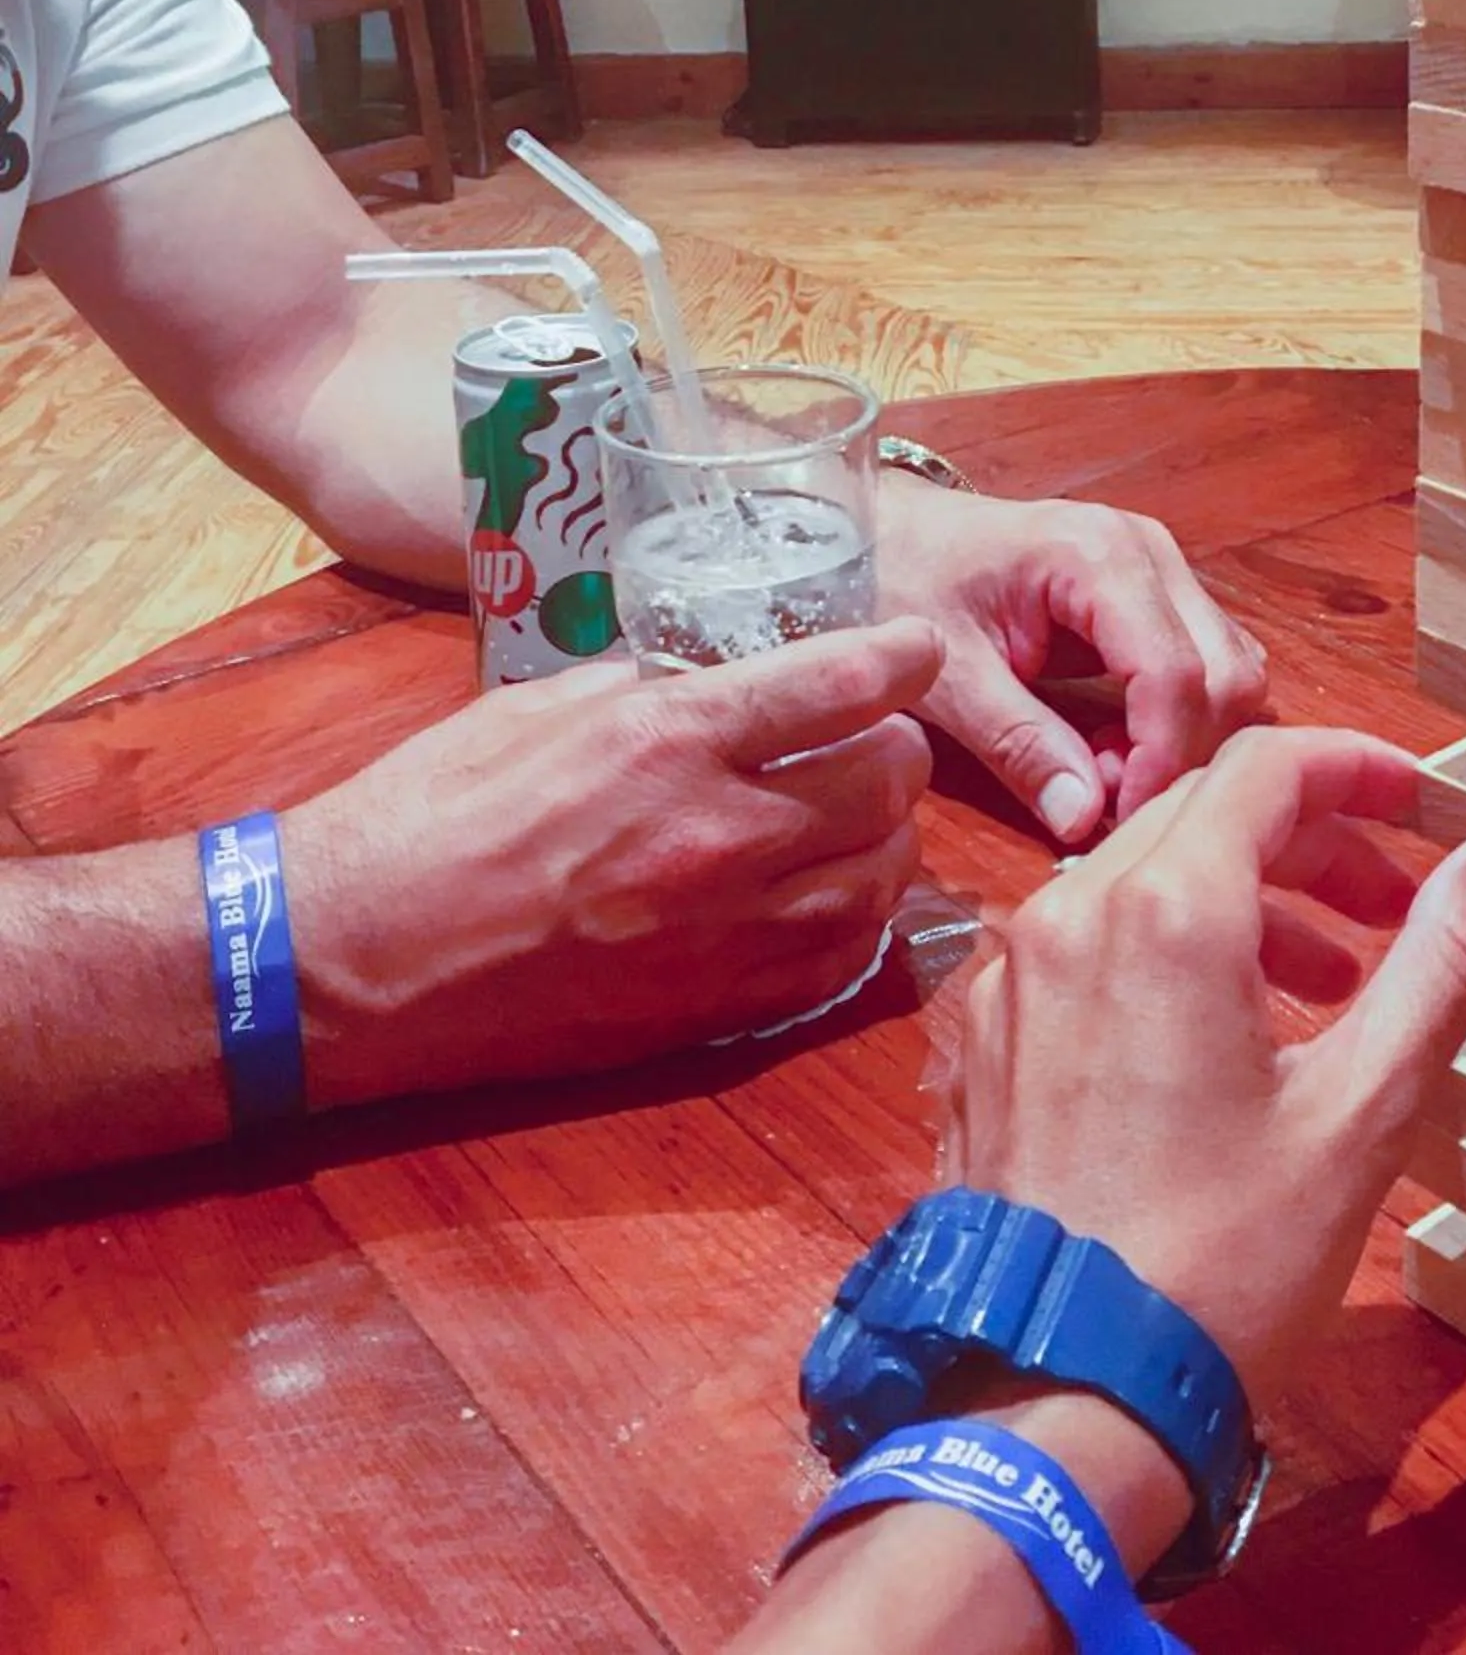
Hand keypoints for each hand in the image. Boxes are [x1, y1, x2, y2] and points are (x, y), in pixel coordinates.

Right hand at [287, 617, 942, 1102]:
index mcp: (670, 739)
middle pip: (890, 781)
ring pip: (885, 876)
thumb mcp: (541, 706)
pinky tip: (828, 894)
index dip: (902, 656)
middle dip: (896, 745)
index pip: (841, 684)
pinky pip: (843, 963)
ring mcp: (726, 935)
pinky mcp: (716, 1011)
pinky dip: (856, 920)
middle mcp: (719, 835)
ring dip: (886, 836)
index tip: (916, 647)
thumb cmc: (429, 814)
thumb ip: (650, 689)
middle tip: (868, 736)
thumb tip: (723, 676)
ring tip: (853, 815)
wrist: (357, 958)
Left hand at [875, 475, 1267, 844]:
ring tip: (1103, 769)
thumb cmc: (906, 585)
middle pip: (1224, 673)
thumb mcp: (948, 678)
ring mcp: (1162, 566)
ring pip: (1230, 671)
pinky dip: (1178, 717)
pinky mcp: (1158, 591)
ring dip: (1185, 737)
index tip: (1118, 817)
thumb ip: (1020, 747)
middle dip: (1179, 751)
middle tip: (1104, 798)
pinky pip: (1206, 664)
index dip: (1160, 758)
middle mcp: (1149, 551)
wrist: (888, 532)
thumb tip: (1084, 820)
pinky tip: (1113, 740)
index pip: (1174, 672)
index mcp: (1097, 556)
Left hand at [945, 726, 1465, 1417]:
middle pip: (1203, 811)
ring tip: (1331, 987)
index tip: (1425, 806)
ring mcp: (1014, 974)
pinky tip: (1224, 1039)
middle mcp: (1071, 910)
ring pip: (1140, 875)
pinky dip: (1168, 951)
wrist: (1059, 1397)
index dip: (1358, 768)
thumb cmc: (1225, 1261)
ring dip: (1246, 899)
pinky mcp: (985, 1037)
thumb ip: (1436, 965)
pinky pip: (1086, 944)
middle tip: (1394, 910)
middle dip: (1313, 841)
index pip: (1268, 765)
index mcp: (1167, 909)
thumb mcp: (1362, 1115)